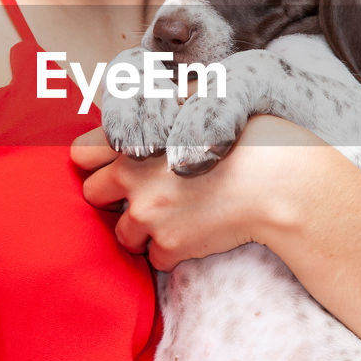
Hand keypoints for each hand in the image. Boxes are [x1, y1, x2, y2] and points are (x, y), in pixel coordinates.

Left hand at [71, 116, 325, 270]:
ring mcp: (148, 216)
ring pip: (122, 235)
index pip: (82, 152)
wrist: (279, 182)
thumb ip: (164, 108)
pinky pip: (155, 259)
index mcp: (134, 139)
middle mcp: (131, 178)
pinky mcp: (170, 247)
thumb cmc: (248, 136)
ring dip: (142, 230)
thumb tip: (150, 102)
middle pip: (92, 194)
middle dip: (113, 198)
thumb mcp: (200, 104)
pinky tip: (197, 234)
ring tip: (177, 217)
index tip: (113, 165)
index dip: (97, 160)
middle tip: (144, 195)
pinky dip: (171, 252)